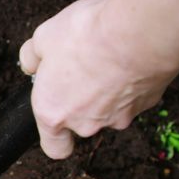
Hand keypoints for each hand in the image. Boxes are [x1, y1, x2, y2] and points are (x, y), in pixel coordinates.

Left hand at [18, 0, 178, 158]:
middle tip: (82, 69)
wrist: (138, 30)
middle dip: (82, 101)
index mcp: (53, 112)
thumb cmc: (86, 36)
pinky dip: (130, 81)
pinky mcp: (147, 103)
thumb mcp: (43, 37)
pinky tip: (129, 57)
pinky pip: (134, 96)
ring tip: (107, 58)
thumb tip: (31, 64)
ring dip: (108, 91)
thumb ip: (32, 57)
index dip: (56, 138)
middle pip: (82, 123)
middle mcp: (86, 123)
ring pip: (110, 110)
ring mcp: (119, 116)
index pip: (55, 148)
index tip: (57, 120)